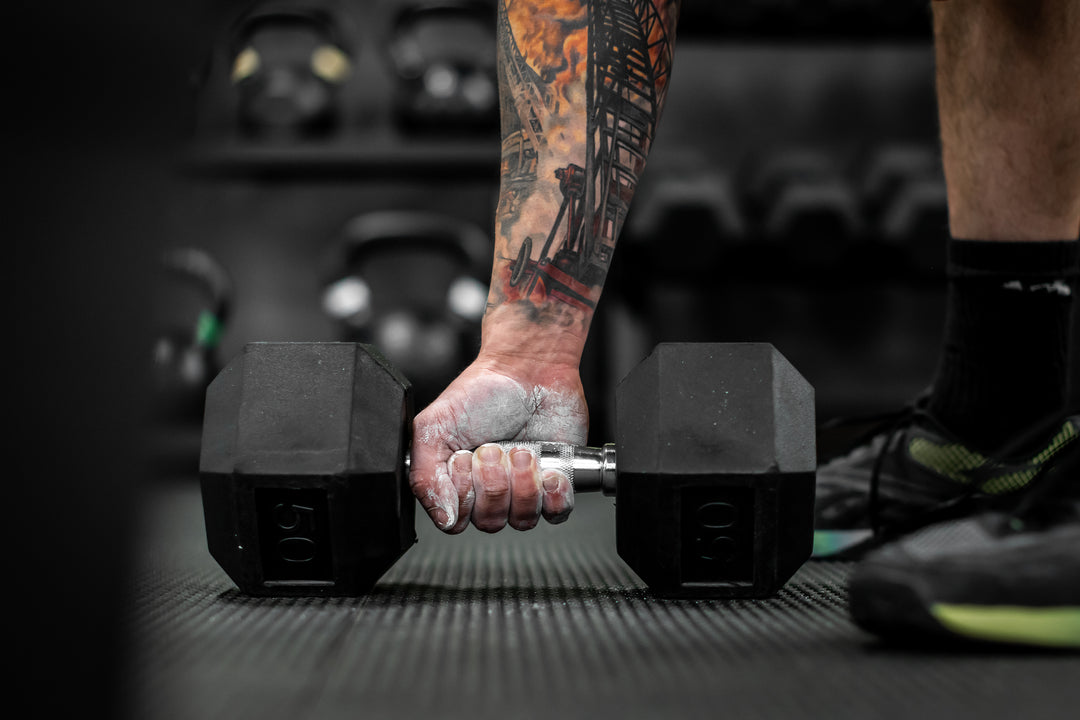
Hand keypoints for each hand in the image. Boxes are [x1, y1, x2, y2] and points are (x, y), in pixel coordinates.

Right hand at [410, 355, 586, 532]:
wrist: (527, 368)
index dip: (462, 495)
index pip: (456, 521)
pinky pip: (557, 512)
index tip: (465, 460)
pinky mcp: (555, 483)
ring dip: (523, 483)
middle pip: (489, 521)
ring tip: (522, 450)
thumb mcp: (434, 426)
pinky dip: (554, 494)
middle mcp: (490, 491)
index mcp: (457, 483)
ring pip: (523, 519)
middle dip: (493, 482)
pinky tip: (548, 470)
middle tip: (494, 448)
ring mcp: (523, 489)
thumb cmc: (482, 392)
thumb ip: (424, 474)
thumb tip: (442, 516)